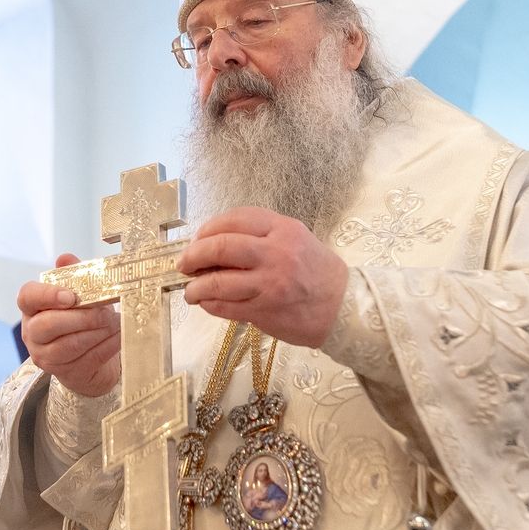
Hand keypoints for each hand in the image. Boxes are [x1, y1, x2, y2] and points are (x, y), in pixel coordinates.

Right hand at [17, 256, 120, 398]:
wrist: (92, 358)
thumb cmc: (83, 319)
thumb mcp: (81, 295)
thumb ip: (73, 276)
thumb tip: (65, 258)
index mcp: (32, 308)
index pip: (27, 297)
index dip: (48, 295)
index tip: (71, 296)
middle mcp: (32, 333)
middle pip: (47, 325)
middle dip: (81, 318)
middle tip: (105, 313)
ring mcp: (46, 356)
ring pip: (69, 345)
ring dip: (96, 333)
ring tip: (115, 323)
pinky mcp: (65, 373)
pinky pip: (87, 359)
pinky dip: (107, 346)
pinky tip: (118, 336)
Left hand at [178, 208, 349, 349]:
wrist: (343, 307)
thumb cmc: (317, 272)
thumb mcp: (296, 239)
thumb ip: (261, 236)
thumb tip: (214, 242)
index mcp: (283, 229)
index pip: (235, 219)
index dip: (208, 228)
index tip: (198, 239)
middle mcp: (275, 253)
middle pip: (220, 246)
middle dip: (194, 255)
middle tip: (184, 263)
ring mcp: (269, 283)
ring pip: (217, 281)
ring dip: (196, 286)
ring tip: (191, 290)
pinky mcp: (264, 310)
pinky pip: (225, 306)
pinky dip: (209, 304)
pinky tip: (206, 303)